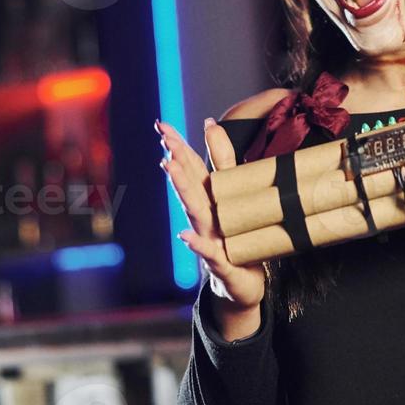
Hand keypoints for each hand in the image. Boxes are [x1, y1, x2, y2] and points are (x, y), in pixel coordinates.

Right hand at [159, 118, 266, 335]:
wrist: (242, 282)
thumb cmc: (235, 234)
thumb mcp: (233, 193)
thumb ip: (222, 159)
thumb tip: (209, 122)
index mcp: (208, 198)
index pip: (191, 167)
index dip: (178, 145)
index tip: (161, 125)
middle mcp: (204, 216)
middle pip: (190, 185)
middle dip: (177, 161)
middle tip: (164, 140)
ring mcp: (209, 238)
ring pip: (195, 212)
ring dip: (182, 190)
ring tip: (170, 168)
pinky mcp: (220, 262)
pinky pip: (208, 252)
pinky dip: (196, 244)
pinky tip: (184, 235)